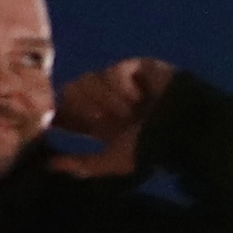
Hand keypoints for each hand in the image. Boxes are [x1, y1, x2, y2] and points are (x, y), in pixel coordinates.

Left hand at [45, 60, 181, 173]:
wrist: (183, 130)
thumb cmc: (151, 148)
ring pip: (90, 79)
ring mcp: (118, 81)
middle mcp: (105, 98)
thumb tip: (49, 166)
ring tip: (131, 111)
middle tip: (107, 118)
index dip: (59, 114)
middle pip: (71, 90)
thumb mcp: (114, 162)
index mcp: (98, 120)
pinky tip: (140, 98)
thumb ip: (82, 164)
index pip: (65, 110)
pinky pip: (113, 72)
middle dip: (87, 106)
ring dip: (110, 100)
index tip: (57, 121)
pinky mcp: (134, 66)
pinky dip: (124, 89)